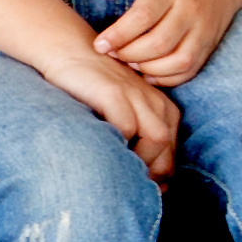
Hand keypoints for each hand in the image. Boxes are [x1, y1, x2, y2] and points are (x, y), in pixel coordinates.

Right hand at [44, 50, 178, 183]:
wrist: (70, 52)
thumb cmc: (92, 91)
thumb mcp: (122, 114)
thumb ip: (136, 141)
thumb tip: (147, 183)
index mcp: (162, 109)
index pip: (171, 152)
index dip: (157, 177)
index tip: (138, 190)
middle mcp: (155, 102)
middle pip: (167, 147)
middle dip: (149, 172)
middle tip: (125, 185)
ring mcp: (137, 96)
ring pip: (157, 138)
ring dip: (139, 160)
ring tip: (117, 169)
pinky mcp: (115, 93)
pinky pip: (127, 128)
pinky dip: (118, 144)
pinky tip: (103, 150)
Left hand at [91, 0, 241, 86]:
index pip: (143, 16)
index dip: (119, 35)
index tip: (99, 45)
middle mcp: (190, 9)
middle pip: (159, 43)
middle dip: (130, 55)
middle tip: (112, 55)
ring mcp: (203, 29)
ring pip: (177, 61)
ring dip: (149, 69)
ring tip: (130, 64)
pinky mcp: (210, 44)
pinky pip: (189, 70)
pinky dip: (167, 78)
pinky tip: (148, 73)